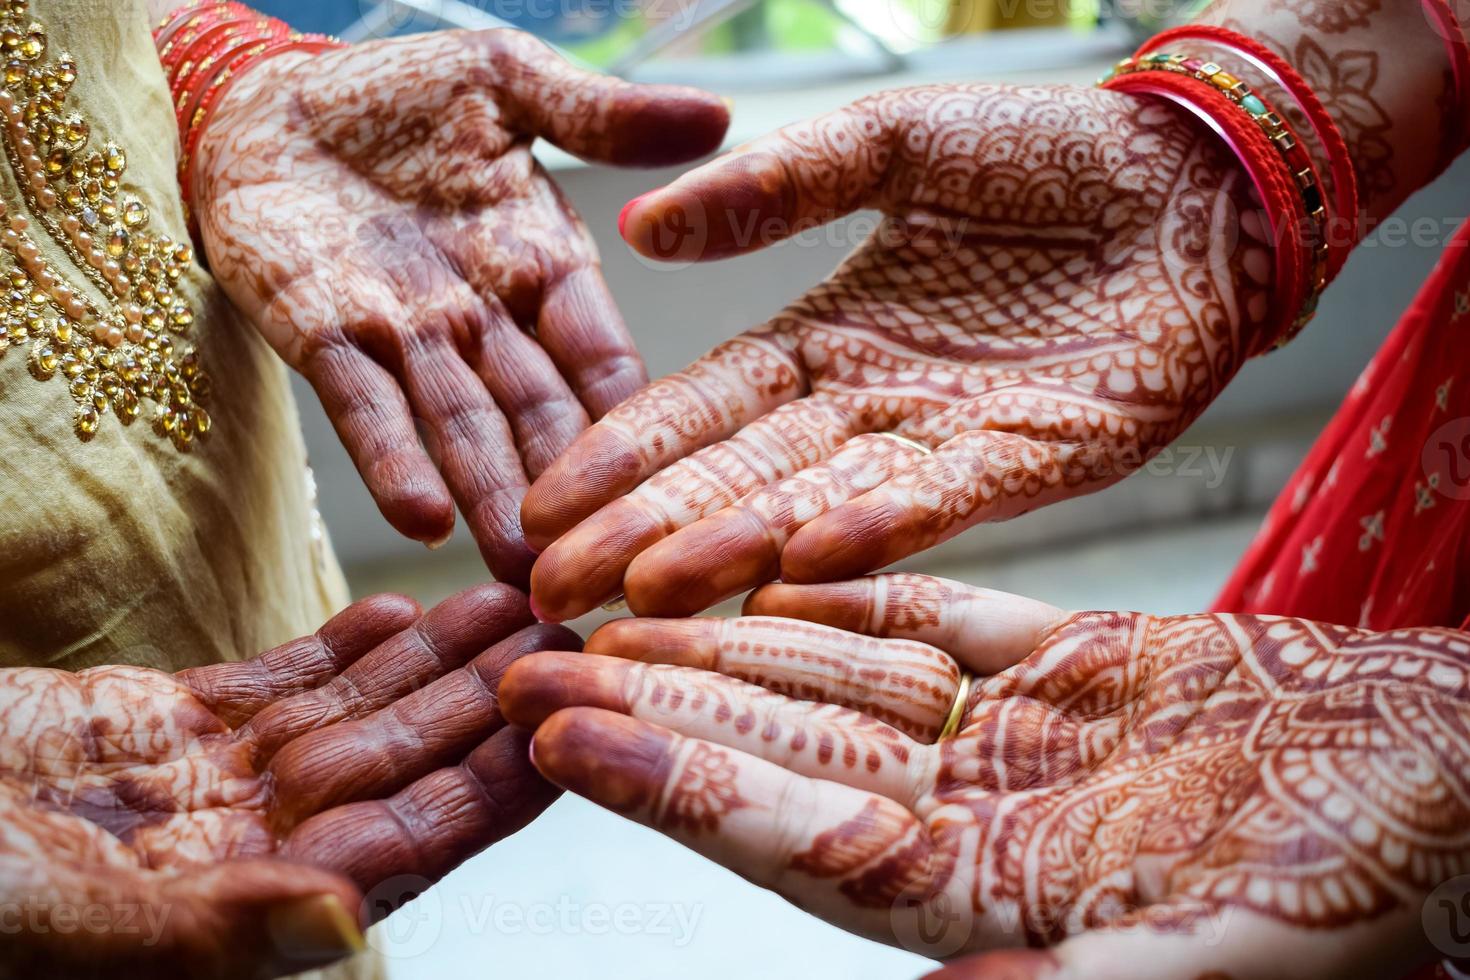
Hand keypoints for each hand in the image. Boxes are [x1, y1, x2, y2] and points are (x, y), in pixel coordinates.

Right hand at [0, 585, 577, 978]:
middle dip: (488, 703)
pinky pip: (278, 683)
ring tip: (515, 600)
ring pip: (353, 715)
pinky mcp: (161, 726)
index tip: (571, 727)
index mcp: (242, 914)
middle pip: (401, 767)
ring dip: (437, 660)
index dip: (494, 788)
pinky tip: (409, 604)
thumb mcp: (57, 920)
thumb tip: (343, 930)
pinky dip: (342, 645)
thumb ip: (203, 932)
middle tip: (572, 635)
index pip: (407, 845)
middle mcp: (245, 851)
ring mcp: (206, 786)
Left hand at [193, 29, 728, 584]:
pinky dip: (394, 463)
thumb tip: (720, 120)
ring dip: (493, 500)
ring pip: (461, 430)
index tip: (680, 483)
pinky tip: (424, 521)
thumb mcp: (508, 83)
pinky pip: (363, 407)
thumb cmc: (393, 91)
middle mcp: (486, 317)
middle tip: (611, 567)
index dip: (635, 416)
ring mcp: (407, 336)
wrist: (261, 99)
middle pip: (540, 416)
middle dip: (573, 492)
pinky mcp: (323, 337)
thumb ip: (603, 117)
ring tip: (527, 570)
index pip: (604, 353)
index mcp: (544, 264)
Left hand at [501, 574, 1468, 977]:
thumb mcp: (1237, 956)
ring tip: (608, 598)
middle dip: (654, 705)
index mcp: (993, 902)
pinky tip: (757, 554)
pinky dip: (844, 585)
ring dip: (724, 637)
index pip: (794, 838)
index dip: (673, 788)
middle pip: (782, 753)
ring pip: (835, 677)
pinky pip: (932, 615)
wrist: (1457, 775)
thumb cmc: (1381, 877)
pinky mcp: (1065, 668)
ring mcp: (1014, 742)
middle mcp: (976, 823)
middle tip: (526, 656)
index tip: (559, 730)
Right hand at [520, 83, 1273, 619]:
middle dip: (648, 531)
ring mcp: (950, 441)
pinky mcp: (1040, 456)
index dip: (623, 455)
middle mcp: (872, 408)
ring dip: (739, 549)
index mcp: (825, 339)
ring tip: (650, 590)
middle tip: (557, 588)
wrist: (1194, 170)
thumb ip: (774, 188)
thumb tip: (642, 221)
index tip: (544, 503)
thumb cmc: (1042, 148)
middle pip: (741, 476)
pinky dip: (879, 527)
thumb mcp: (887, 145)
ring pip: (823, 504)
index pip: (703, 408)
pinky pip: (948, 499)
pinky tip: (806, 555)